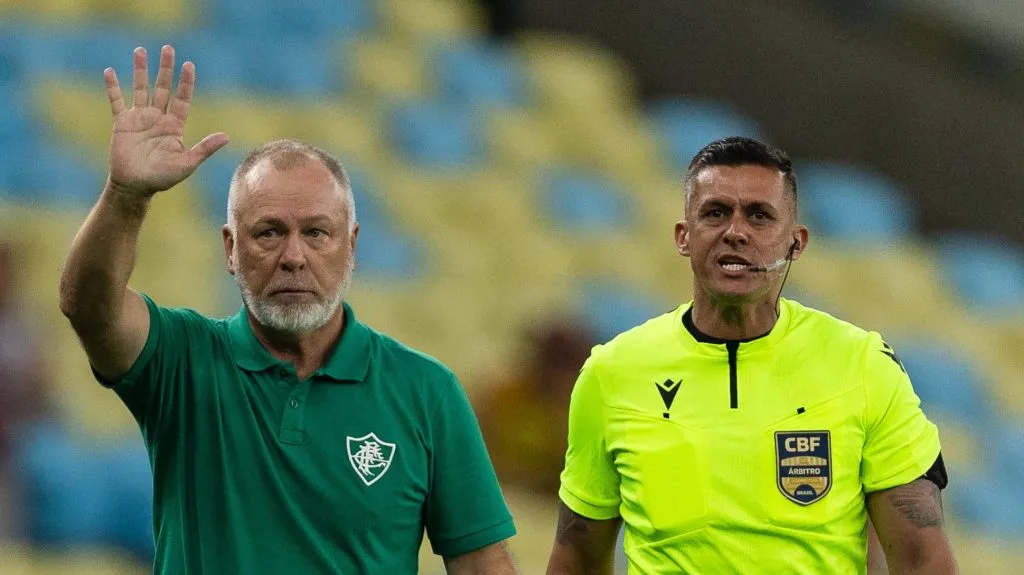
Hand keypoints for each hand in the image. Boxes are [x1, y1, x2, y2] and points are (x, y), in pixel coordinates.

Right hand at [105, 45, 228, 195]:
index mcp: (175, 126)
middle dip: (166, 68)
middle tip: (168, 48)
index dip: (185, 82)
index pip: (182, 98)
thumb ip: (204, 148)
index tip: (189, 65)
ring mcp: (139, 119)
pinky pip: (116, 101)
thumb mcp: (187, 163)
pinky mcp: (121, 123)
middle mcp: (158, 118)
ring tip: (140, 50)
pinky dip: (113, 87)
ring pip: (140, 88)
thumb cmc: (163, 178)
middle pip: (163, 87)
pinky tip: (109, 71)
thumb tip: (227, 137)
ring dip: (140, 70)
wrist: (135, 186)